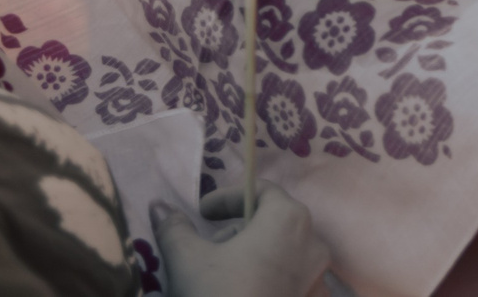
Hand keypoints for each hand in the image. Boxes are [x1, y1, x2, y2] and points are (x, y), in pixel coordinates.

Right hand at [154, 184, 331, 296]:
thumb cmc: (218, 295)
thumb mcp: (187, 260)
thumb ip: (174, 228)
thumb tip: (159, 206)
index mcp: (288, 219)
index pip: (262, 191)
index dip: (229, 198)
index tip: (203, 214)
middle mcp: (313, 243)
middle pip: (274, 223)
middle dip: (239, 231)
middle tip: (210, 248)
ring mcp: (318, 278)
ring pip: (283, 253)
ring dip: (254, 257)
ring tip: (222, 276)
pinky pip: (291, 282)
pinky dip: (268, 282)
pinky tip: (244, 293)